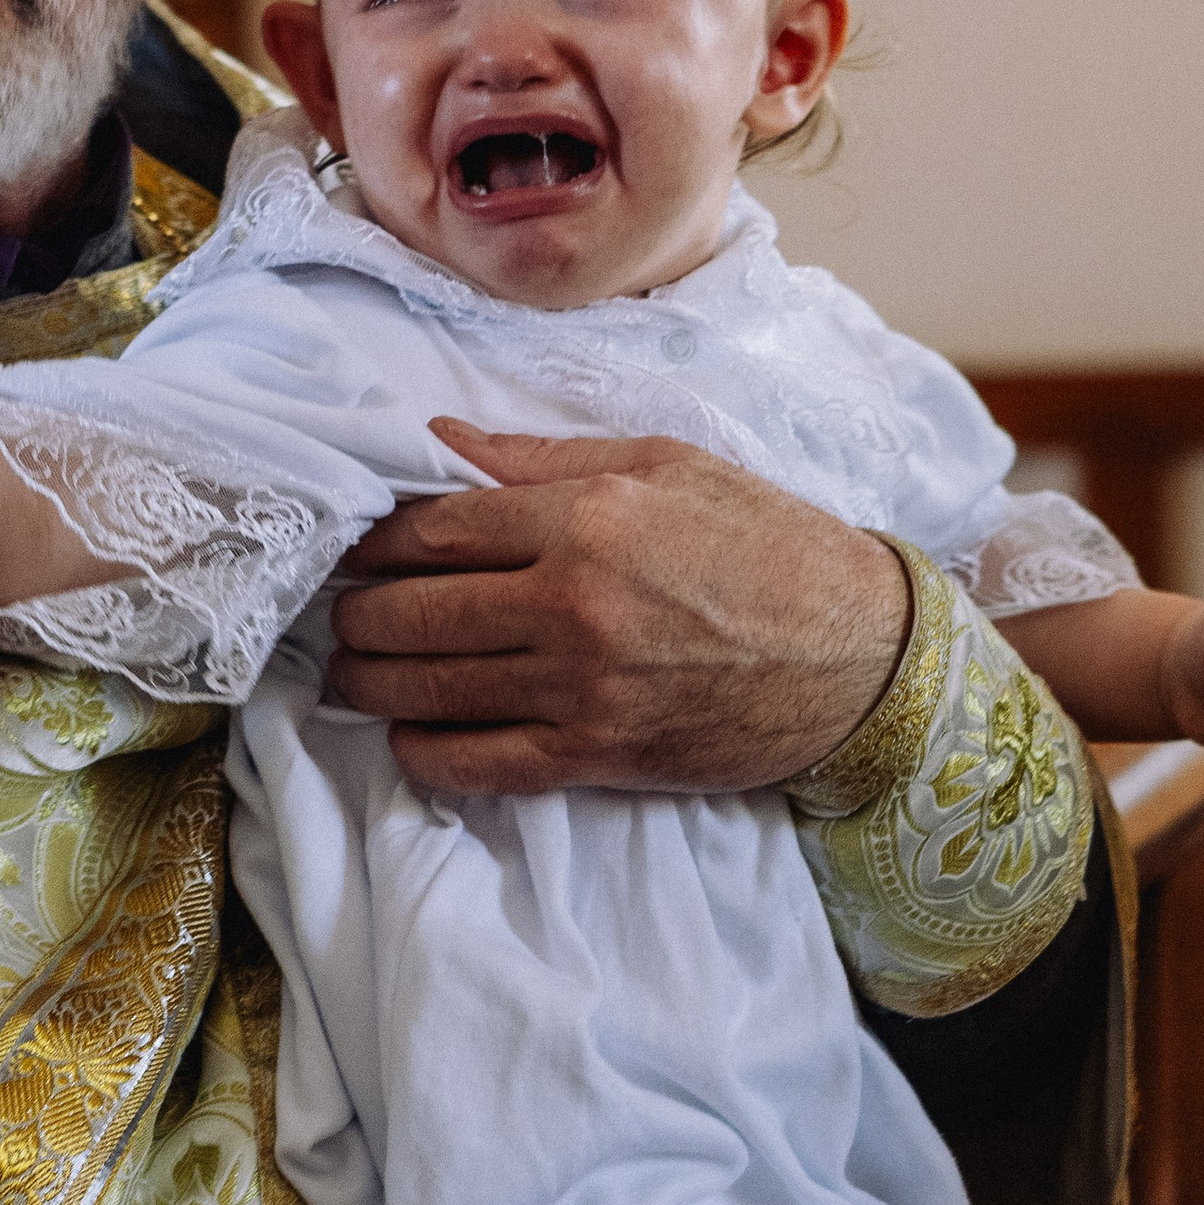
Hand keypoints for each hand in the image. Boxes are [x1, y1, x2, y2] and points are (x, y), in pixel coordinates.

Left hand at [325, 423, 910, 793]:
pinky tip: (412, 728)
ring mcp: (580, 690)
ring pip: (422, 690)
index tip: (358, 545)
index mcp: (587, 519)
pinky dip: (422, 749)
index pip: (430, 530)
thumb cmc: (769, 546)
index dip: (374, 540)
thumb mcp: (667, 465)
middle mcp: (573, 606)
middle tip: (345, 608)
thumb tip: (441, 440)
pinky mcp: (595, 757)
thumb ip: (541, 459)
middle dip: (356, 612)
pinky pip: (470, 764)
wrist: (859, 658)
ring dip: (368, 681)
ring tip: (355, 667)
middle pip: (407, 613)